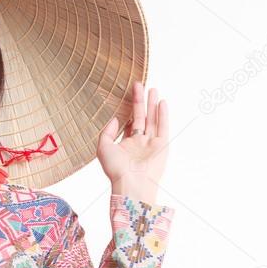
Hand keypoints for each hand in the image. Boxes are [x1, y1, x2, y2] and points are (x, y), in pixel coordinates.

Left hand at [96, 81, 168, 203]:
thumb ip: (107, 132)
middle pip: (142, 117)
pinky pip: (163, 127)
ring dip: (153, 104)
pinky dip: (163, 114)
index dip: (129, 109)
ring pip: (153, 120)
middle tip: (140, 84)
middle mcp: (140, 143)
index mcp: (127, 145)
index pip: (130, 123)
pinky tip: (162, 102)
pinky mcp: (162, 146)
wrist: (132, 182)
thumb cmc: (116, 169)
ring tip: (152, 89)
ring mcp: (152, 144)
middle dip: (141, 101)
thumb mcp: (103, 148)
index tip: (128, 94)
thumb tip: (115, 119)